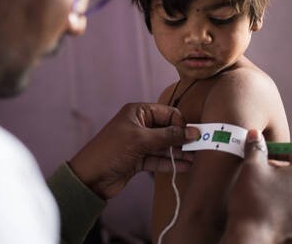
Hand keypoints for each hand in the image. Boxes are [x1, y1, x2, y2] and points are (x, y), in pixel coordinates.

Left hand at [68, 103, 199, 199]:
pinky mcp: (138, 160)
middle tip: (201, 146)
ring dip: (180, 152)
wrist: (90, 178)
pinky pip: (159, 159)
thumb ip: (168, 136)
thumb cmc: (110, 151)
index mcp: (137, 112)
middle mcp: (139, 125)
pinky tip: (185, 166)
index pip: (167, 113)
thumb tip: (192, 132)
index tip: (194, 135)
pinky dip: (171, 162)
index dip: (181, 123)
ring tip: (197, 158)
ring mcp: (139, 143)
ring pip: (165, 145)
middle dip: (183, 138)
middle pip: (168, 129)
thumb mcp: (141, 140)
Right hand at [222, 130, 291, 243]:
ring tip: (263, 189)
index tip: (266, 153)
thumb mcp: (251, 167)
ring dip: (284, 186)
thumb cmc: (253, 201)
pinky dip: (286, 204)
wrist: (253, 238)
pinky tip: (268, 205)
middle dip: (282, 168)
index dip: (282, 149)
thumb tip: (255, 135)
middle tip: (261, 169)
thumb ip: (256, 147)